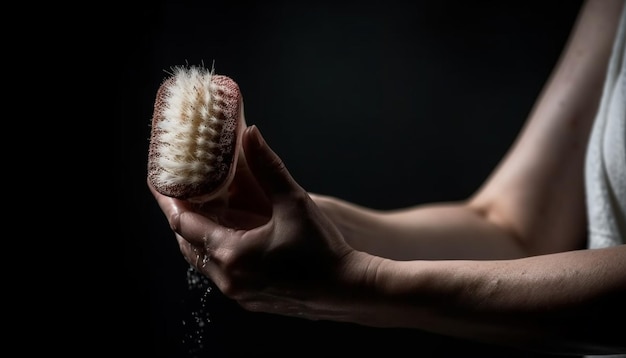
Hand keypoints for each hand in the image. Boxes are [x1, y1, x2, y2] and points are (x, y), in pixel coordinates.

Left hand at [149, 125, 368, 320]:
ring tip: (202, 211)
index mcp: (231, 253)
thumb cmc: (323, 249)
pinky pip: (220, 274)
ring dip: (198, 236)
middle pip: (187, 244)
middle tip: (181, 193)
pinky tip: (229, 236)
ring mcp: (239, 293)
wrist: (348, 289)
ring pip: (202, 261)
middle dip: (181, 217)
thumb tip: (250, 133)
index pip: (183, 223)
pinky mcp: (251, 300)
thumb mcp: (294, 202)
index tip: (161, 183)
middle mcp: (228, 278)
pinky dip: (216, 252)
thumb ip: (268, 166)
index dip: (170, 200)